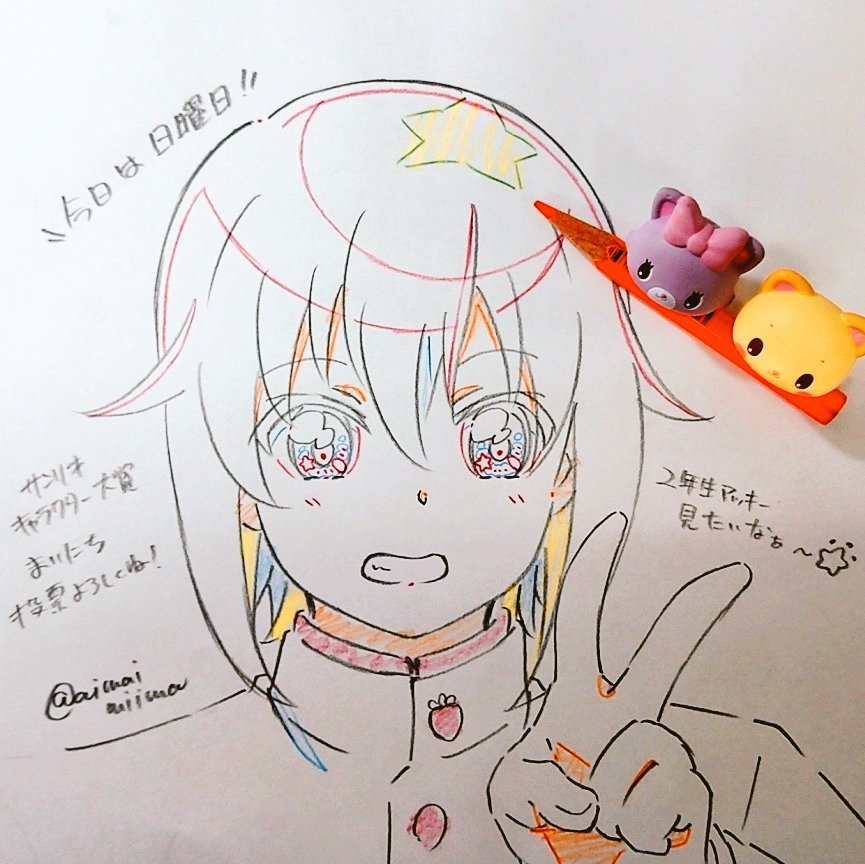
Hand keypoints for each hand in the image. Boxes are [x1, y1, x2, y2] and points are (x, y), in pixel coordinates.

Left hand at [488, 512, 750, 862]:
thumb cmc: (551, 827)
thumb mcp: (513, 795)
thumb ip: (530, 779)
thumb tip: (585, 787)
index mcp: (576, 706)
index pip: (581, 629)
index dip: (590, 577)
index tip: (614, 529)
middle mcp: (627, 720)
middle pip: (664, 657)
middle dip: (693, 613)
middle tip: (732, 573)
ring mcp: (664, 756)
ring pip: (653, 749)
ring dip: (614, 800)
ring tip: (603, 826)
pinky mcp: (693, 800)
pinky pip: (665, 803)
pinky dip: (635, 831)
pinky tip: (632, 842)